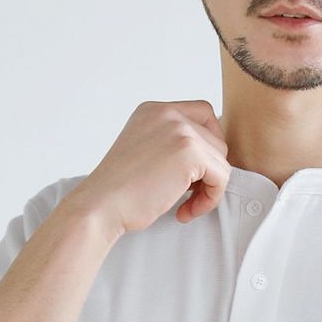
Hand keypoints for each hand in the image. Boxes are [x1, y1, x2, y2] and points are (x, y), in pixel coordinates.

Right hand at [75, 99, 231, 237]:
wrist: (100, 206)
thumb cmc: (119, 192)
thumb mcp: (145, 152)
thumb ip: (171, 144)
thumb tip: (211, 155)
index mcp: (154, 110)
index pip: (203, 113)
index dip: (207, 144)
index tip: (192, 173)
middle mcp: (168, 113)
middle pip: (216, 137)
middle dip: (208, 169)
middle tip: (187, 194)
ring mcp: (180, 130)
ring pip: (221, 159)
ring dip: (209, 188)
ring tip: (185, 206)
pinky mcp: (190, 153)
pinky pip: (221, 177)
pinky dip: (210, 199)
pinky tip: (185, 211)